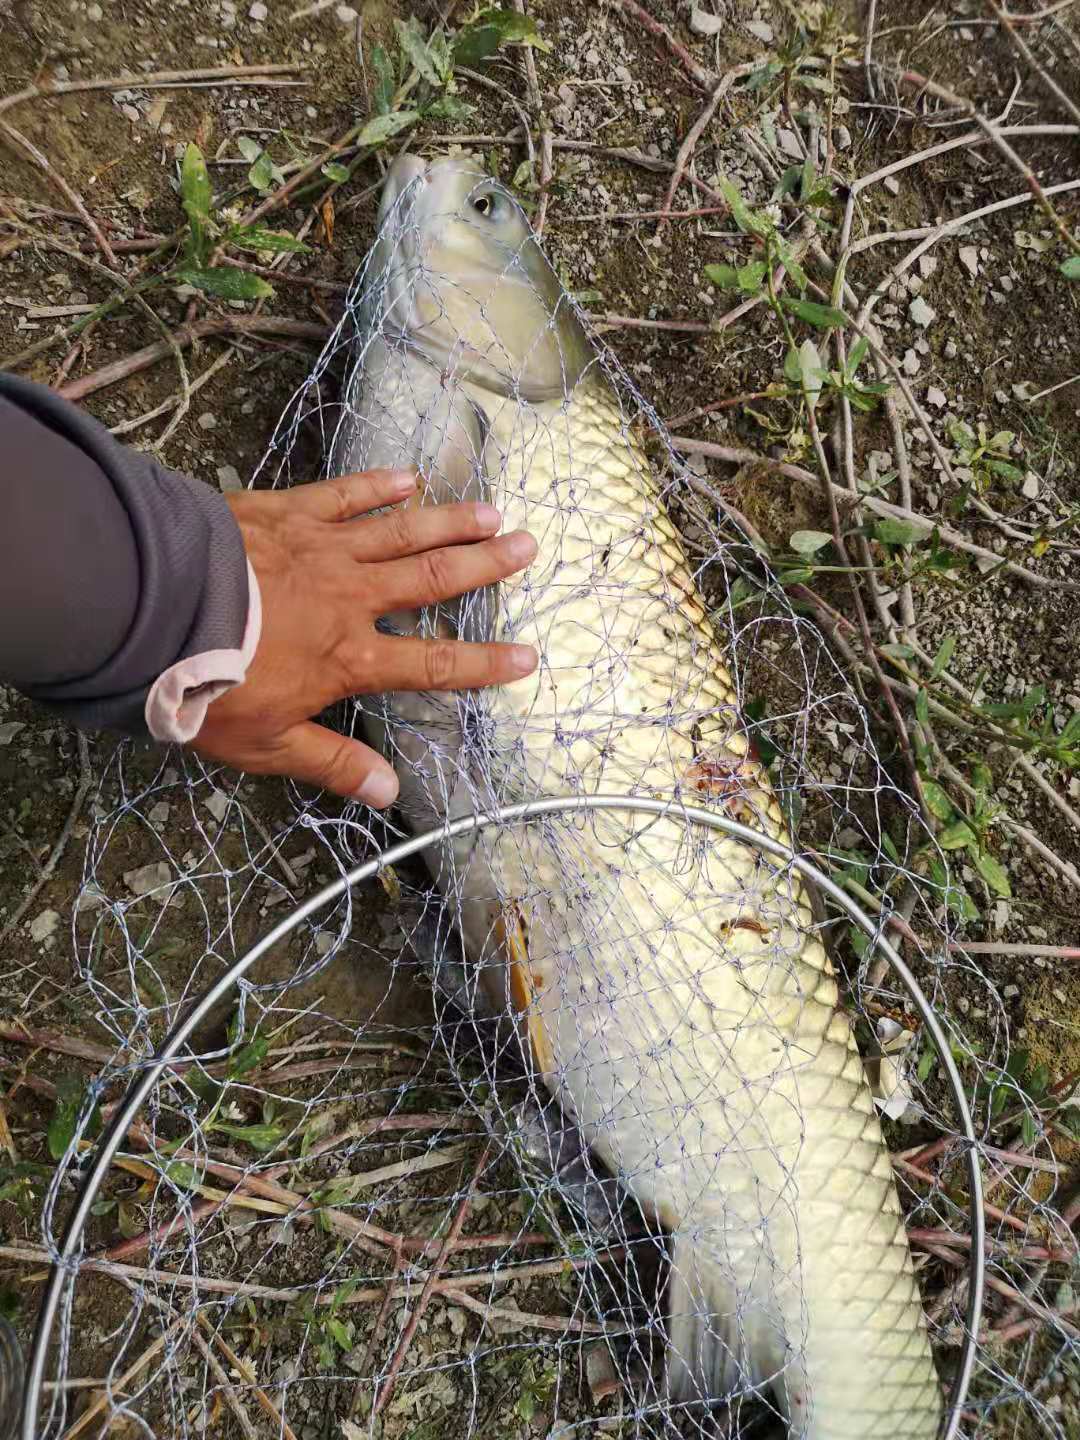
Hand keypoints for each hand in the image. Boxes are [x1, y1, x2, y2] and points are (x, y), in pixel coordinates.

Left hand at [192, 469, 537, 804]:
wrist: (151, 610)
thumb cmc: (204, 686)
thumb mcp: (266, 744)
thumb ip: (332, 763)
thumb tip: (390, 793)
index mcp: (349, 658)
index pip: (432, 664)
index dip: (483, 664)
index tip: (526, 658)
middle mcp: (350, 598)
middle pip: (431, 581)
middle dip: (484, 567)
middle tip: (528, 549)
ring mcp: (322, 549)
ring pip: (400, 532)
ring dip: (450, 522)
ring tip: (492, 512)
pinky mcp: (287, 513)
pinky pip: (344, 495)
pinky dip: (378, 485)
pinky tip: (409, 477)